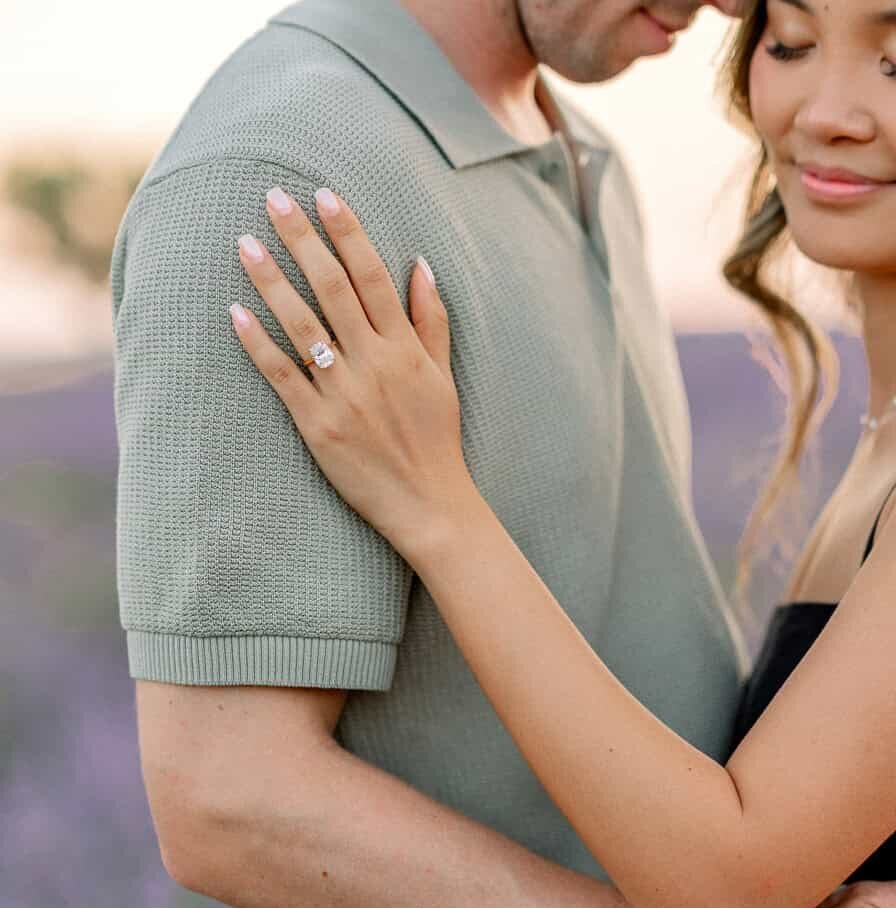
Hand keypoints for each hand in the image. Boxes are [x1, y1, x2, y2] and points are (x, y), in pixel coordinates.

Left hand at [229, 185, 480, 563]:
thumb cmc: (438, 441)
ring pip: (301, 325)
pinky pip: (282, 376)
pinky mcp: (318, 425)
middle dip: (302, 239)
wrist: (430, 506)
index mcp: (405, 349)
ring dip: (270, 280)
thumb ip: (430, 320)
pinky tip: (234, 312)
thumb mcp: (443, 377)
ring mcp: (343, 394)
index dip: (348, 232)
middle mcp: (373, 364)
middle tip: (274, 198)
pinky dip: (258, 343)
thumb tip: (421, 266)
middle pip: (332, 288)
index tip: (324, 195)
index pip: (372, 276)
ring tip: (244, 242)